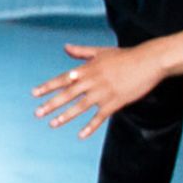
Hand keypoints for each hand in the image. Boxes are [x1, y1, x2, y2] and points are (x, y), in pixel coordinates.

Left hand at [32, 42, 165, 139]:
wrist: (148, 62)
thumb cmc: (125, 56)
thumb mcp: (101, 51)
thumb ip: (82, 52)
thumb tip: (65, 47)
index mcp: (87, 69)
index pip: (63, 79)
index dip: (48, 86)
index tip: (34, 93)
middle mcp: (92, 81)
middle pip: (68, 94)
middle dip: (51, 104)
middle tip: (37, 113)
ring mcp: (103, 93)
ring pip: (80, 107)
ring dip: (65, 116)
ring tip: (52, 124)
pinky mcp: (115, 102)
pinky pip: (100, 117)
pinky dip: (90, 127)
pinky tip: (81, 135)